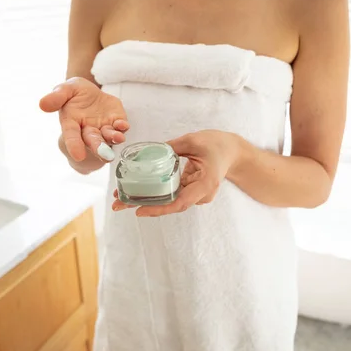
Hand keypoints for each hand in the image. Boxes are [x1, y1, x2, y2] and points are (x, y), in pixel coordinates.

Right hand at [39, 77, 128, 161]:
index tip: (79, 156)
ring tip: (118, 138)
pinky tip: (123, 125)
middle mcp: (88, 130)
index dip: (74, 145)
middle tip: (105, 155)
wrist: (91, 91)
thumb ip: (56, 97)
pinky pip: (120, 127)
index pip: (72, 136)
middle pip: (93, 140)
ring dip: (113, 138)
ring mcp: (103, 127)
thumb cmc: (74, 93)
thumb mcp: (65, 89)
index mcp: (71, 123)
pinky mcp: (116, 121)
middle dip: (99, 147)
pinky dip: (122, 127)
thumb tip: (42, 104)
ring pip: (108, 137)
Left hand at [112, 130, 240, 216]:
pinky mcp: (191, 191)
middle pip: (170, 204)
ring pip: (169, 201)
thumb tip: (148, 151)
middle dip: (144, 205)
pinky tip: (136, 191)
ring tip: (121, 198)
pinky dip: (155, 193)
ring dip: (146, 199)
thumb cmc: (218, 144)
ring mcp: (196, 195)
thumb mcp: (194, 140)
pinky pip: (172, 194)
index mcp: (205, 184)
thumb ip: (172, 147)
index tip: (139, 210)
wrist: (233, 151)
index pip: (180, 202)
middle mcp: (201, 195)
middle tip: (118, 204)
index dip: (159, 209)